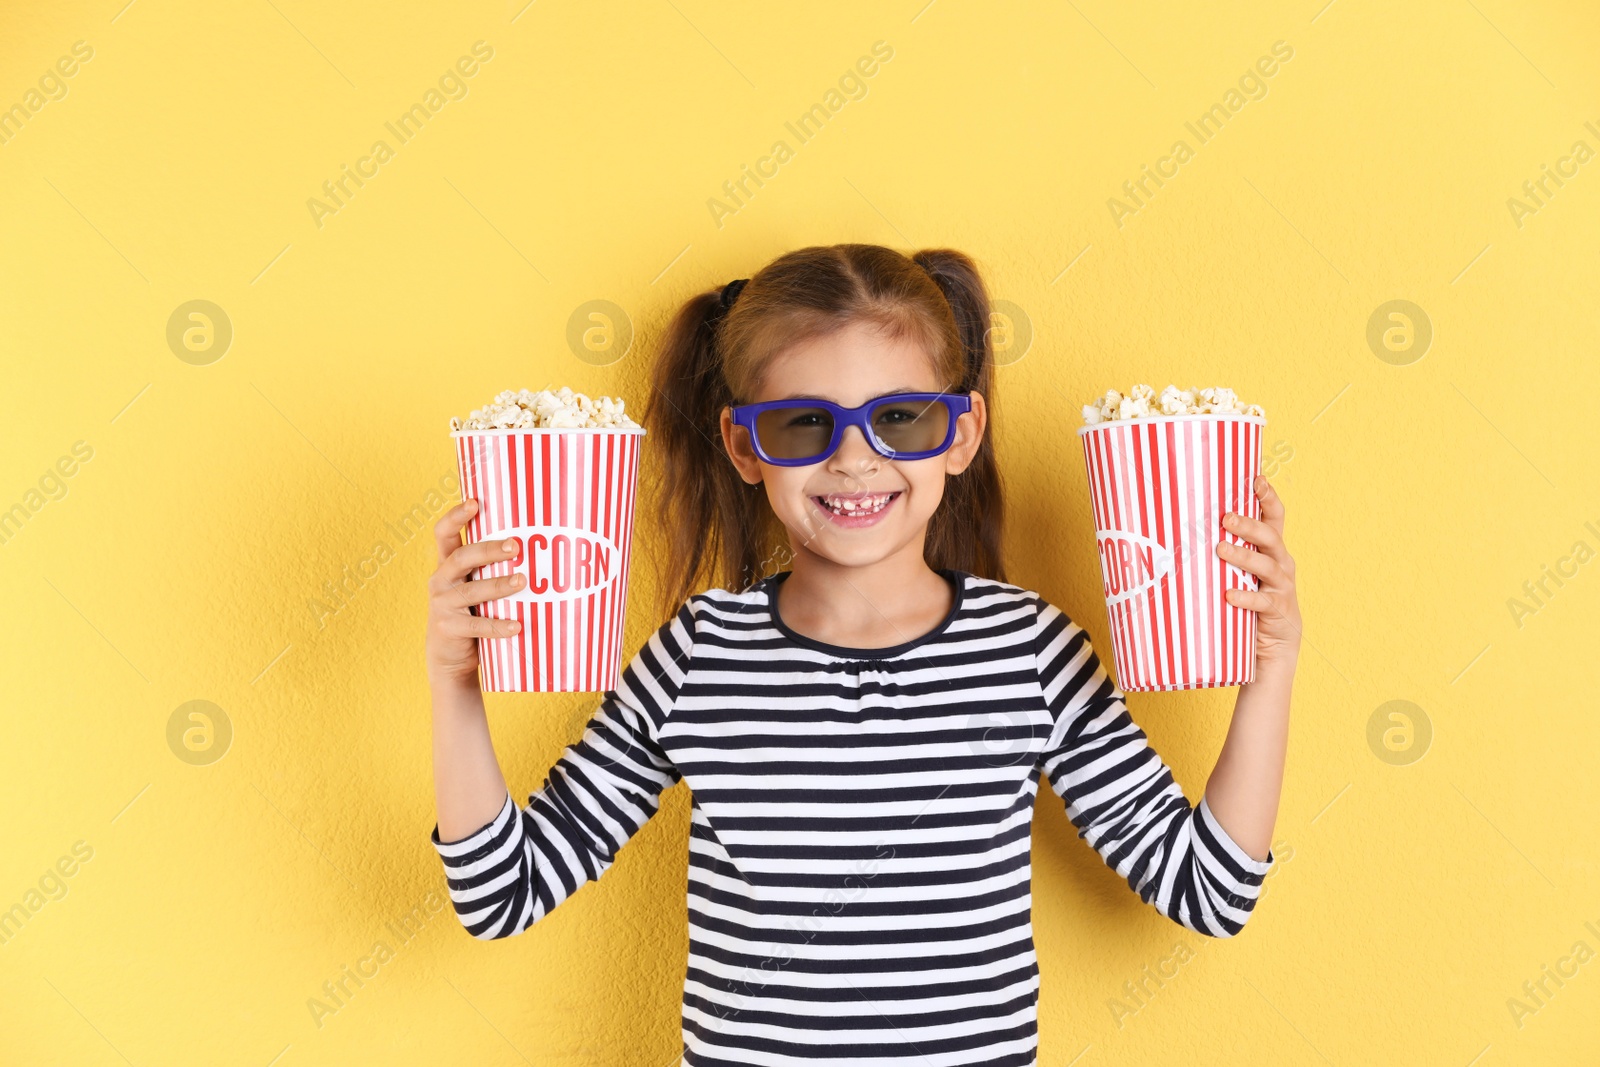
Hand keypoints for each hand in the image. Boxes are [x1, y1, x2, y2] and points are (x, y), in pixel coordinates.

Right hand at [426, 499, 525, 686]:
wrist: (448, 655)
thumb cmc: (470, 611)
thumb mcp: (472, 585)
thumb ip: (489, 568)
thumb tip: (536, 545)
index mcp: (446, 565)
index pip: (443, 533)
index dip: (456, 516)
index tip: (474, 502)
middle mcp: (441, 580)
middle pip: (462, 557)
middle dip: (488, 550)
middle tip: (515, 546)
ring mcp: (443, 605)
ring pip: (472, 591)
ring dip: (499, 585)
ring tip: (523, 581)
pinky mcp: (450, 629)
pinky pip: (477, 625)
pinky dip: (498, 625)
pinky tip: (516, 625)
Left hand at [1216, 475, 1301, 669]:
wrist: (1271, 648)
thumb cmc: (1246, 603)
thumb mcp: (1236, 574)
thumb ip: (1219, 555)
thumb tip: (1172, 534)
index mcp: (1272, 550)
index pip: (1275, 517)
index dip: (1268, 497)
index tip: (1257, 478)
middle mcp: (1281, 564)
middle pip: (1270, 537)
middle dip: (1248, 525)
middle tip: (1225, 518)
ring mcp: (1282, 587)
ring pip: (1267, 566)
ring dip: (1243, 556)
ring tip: (1220, 549)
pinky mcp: (1279, 611)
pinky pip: (1263, 601)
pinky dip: (1246, 597)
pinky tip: (1229, 595)